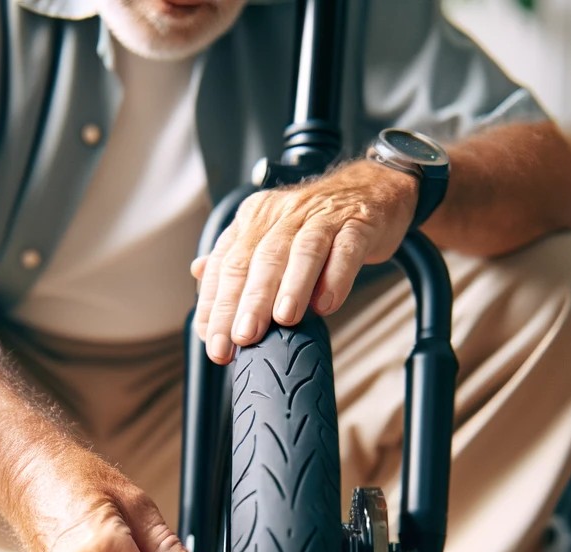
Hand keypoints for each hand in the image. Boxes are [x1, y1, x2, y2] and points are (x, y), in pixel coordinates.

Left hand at [191, 159, 417, 362]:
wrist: (372, 190)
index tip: (213, 342)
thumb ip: (236, 256)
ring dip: (290, 287)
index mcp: (254, 219)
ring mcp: (322, 217)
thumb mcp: (270, 234)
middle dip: (247, 302)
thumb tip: (198, 273)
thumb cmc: (316, 223)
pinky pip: (345, 249)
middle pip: (260, 259)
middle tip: (241, 338)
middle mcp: (283, 214)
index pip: (226, 265)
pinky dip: (336, 277)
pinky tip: (327, 304)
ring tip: (283, 320)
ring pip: (301, 252)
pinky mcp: (358, 223)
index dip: (216, 305)